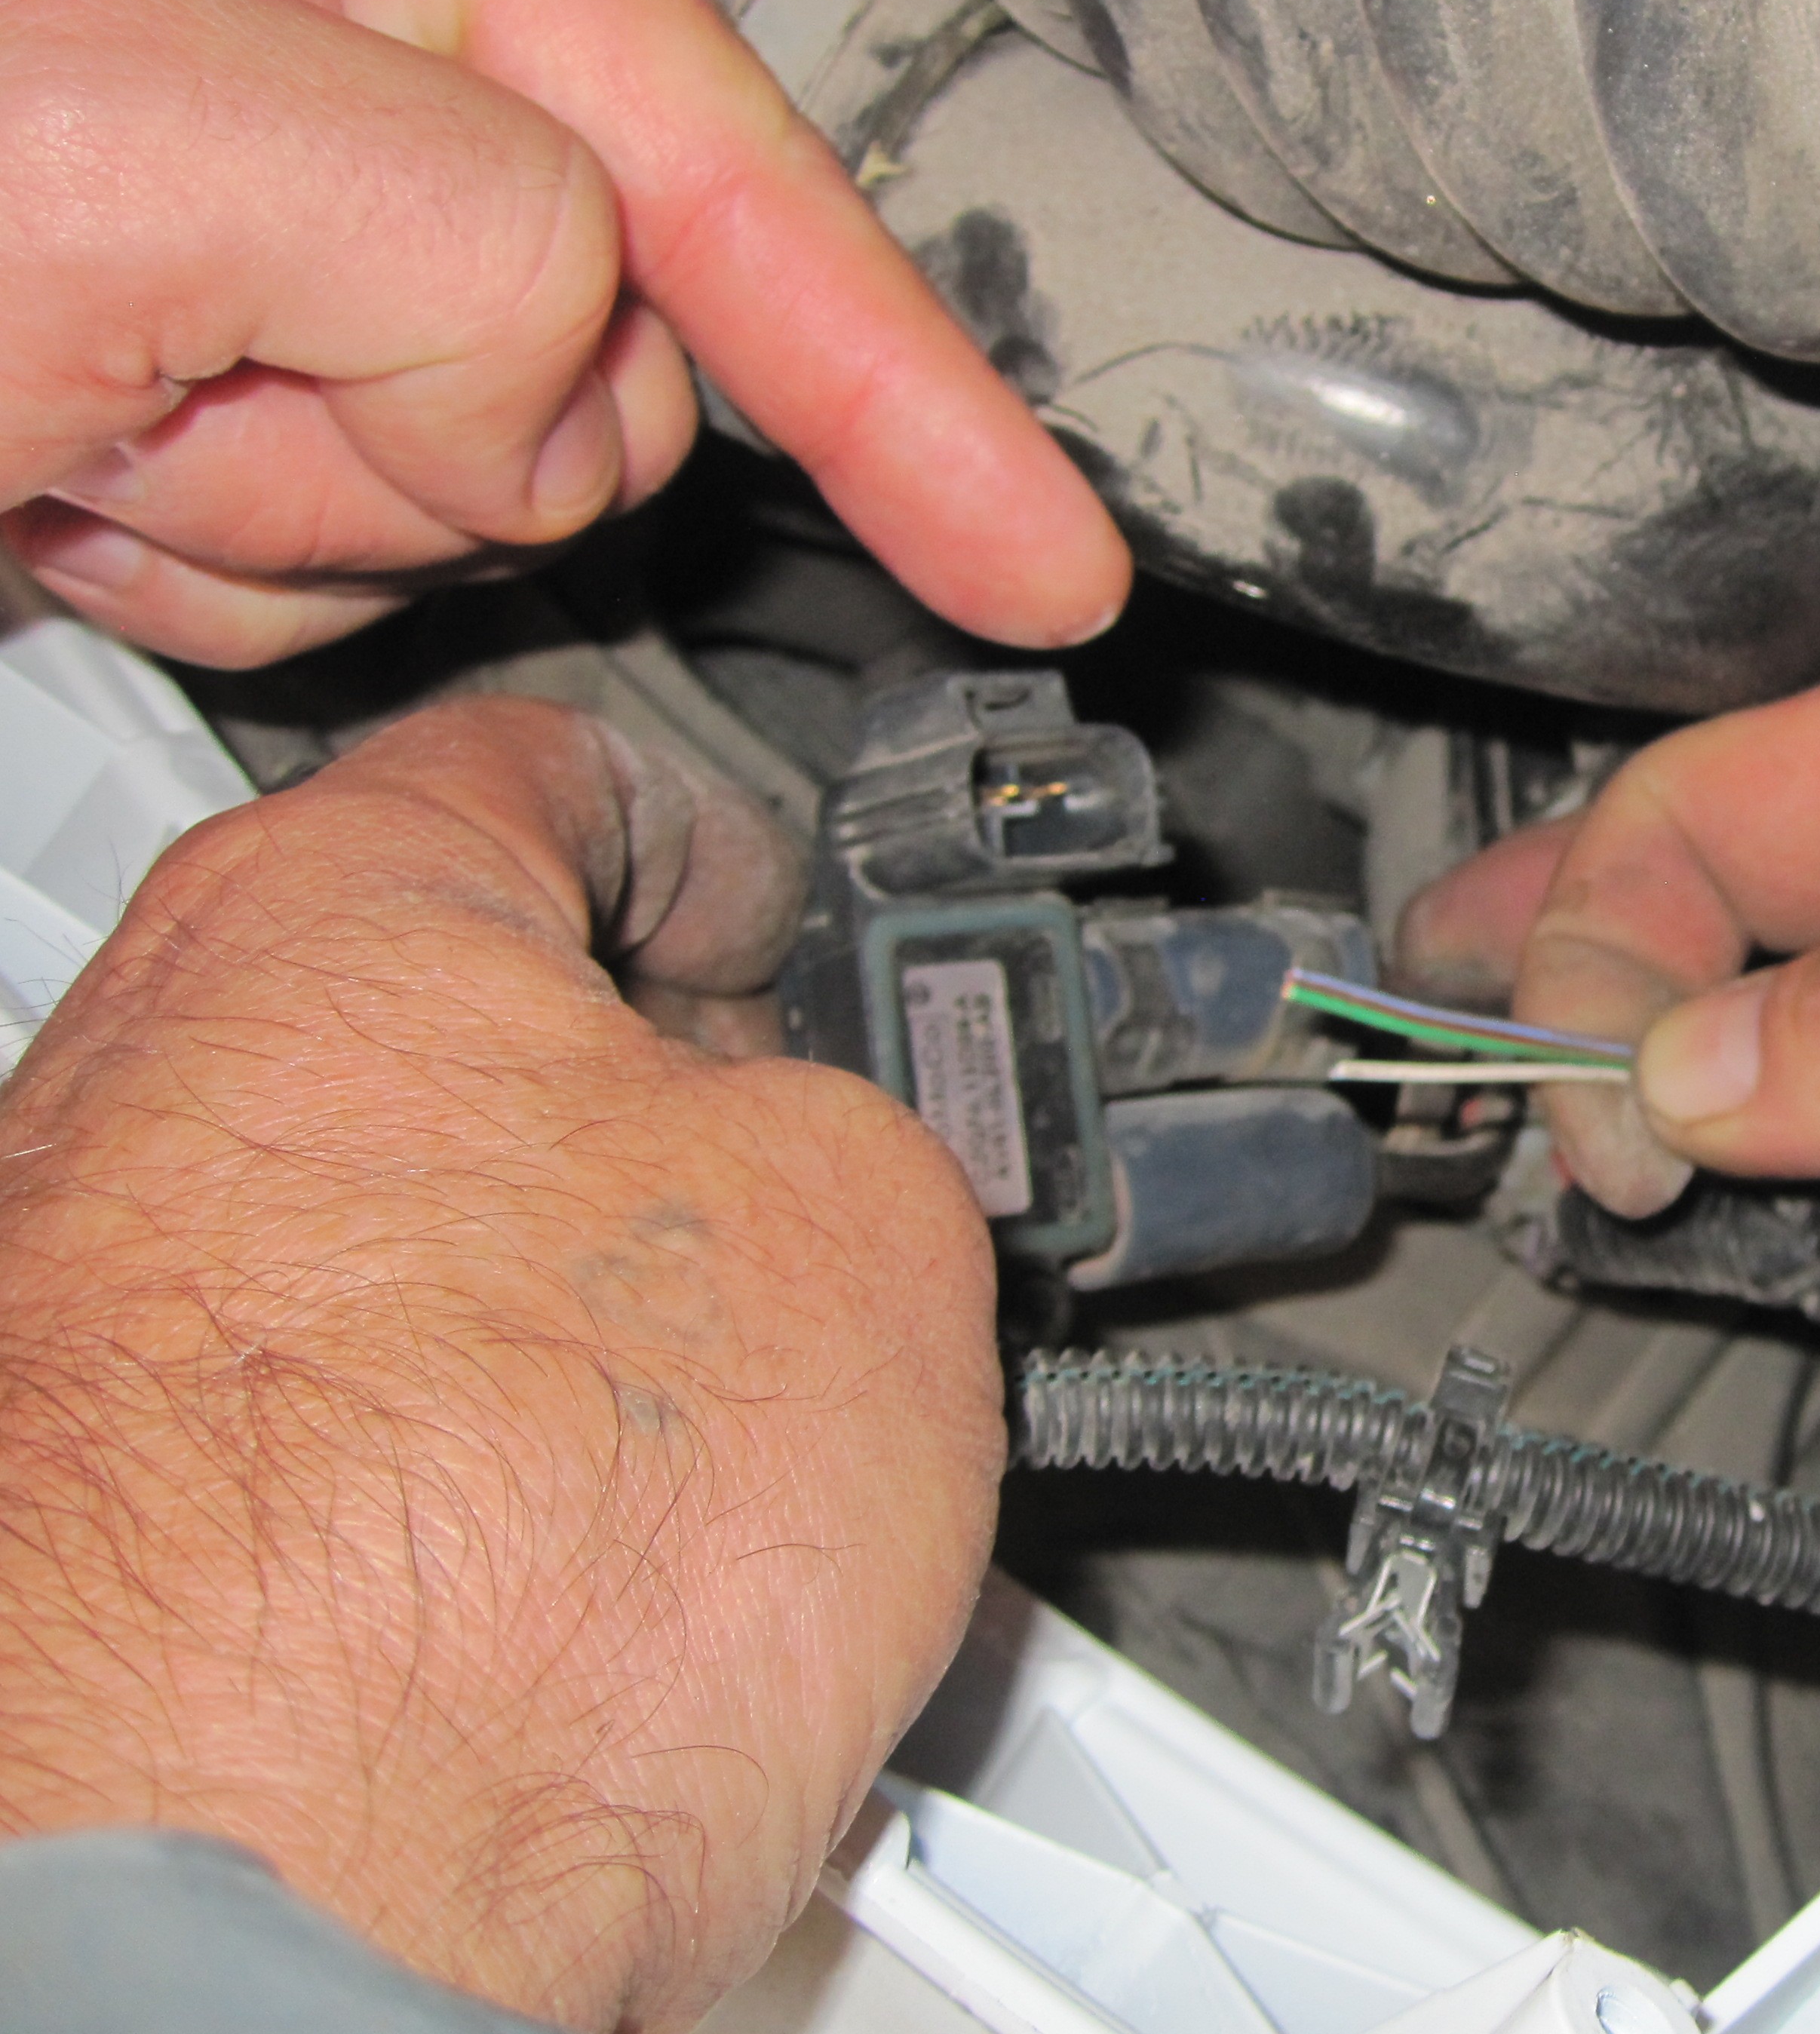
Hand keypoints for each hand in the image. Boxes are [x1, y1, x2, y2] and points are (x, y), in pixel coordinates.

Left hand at [0, 0, 1128, 666]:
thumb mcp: (106, 120)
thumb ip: (465, 227)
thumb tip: (562, 394)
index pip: (731, 159)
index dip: (915, 390)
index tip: (1048, 565)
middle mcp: (315, 58)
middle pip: (600, 358)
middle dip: (437, 438)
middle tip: (175, 380)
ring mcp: (242, 249)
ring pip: (467, 492)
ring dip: (283, 516)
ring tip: (68, 420)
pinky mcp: (167, 402)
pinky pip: (313, 569)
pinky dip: (198, 573)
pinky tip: (50, 483)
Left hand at [0, 700, 1003, 2028]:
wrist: (251, 1943)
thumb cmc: (499, 1579)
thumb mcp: (877, 1226)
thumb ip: (861, 1112)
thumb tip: (826, 1159)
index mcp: (336, 924)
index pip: (561, 764)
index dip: (743, 842)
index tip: (811, 938)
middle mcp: (144, 1093)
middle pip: (470, 1040)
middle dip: (669, 1140)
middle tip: (817, 1239)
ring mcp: (81, 1332)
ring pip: (413, 1272)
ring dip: (583, 1351)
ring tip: (722, 1494)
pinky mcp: (74, 1548)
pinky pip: (342, 1466)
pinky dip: (470, 1513)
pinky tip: (582, 1619)